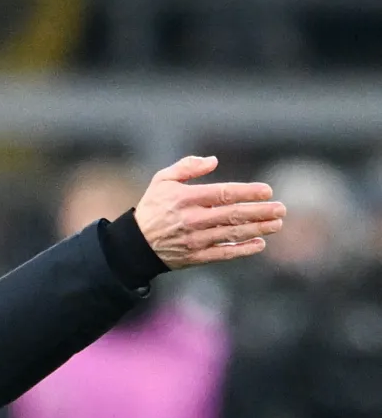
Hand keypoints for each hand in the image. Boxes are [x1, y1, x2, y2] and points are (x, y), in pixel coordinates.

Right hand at [135, 156, 285, 269]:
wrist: (136, 243)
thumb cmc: (153, 207)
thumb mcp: (162, 180)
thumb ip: (187, 167)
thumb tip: (214, 160)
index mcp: (185, 198)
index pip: (223, 194)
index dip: (247, 193)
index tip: (267, 191)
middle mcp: (192, 219)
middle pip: (233, 215)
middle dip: (260, 212)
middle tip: (281, 209)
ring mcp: (195, 239)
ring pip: (232, 234)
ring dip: (257, 229)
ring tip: (277, 224)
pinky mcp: (196, 256)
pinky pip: (224, 253)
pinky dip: (243, 249)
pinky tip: (259, 244)